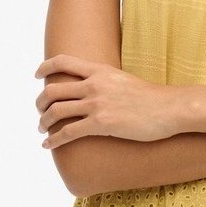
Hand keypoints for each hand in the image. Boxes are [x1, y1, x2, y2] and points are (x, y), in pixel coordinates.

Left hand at [34, 55, 177, 147]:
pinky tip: (48, 145)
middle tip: (40, 112)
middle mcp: (94, 84)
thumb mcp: (122, 80)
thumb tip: (90, 89)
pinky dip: (53, 140)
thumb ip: (104, 81)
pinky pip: (67, 132)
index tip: (37, 76)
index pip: (63, 61)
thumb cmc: (150, 97)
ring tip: (42, 129)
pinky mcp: (101, 124)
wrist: (168, 108)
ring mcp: (96, 104)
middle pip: (53, 90)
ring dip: (43, 122)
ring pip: (56, 111)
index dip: (45, 67)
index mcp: (99, 70)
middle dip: (40, 103)